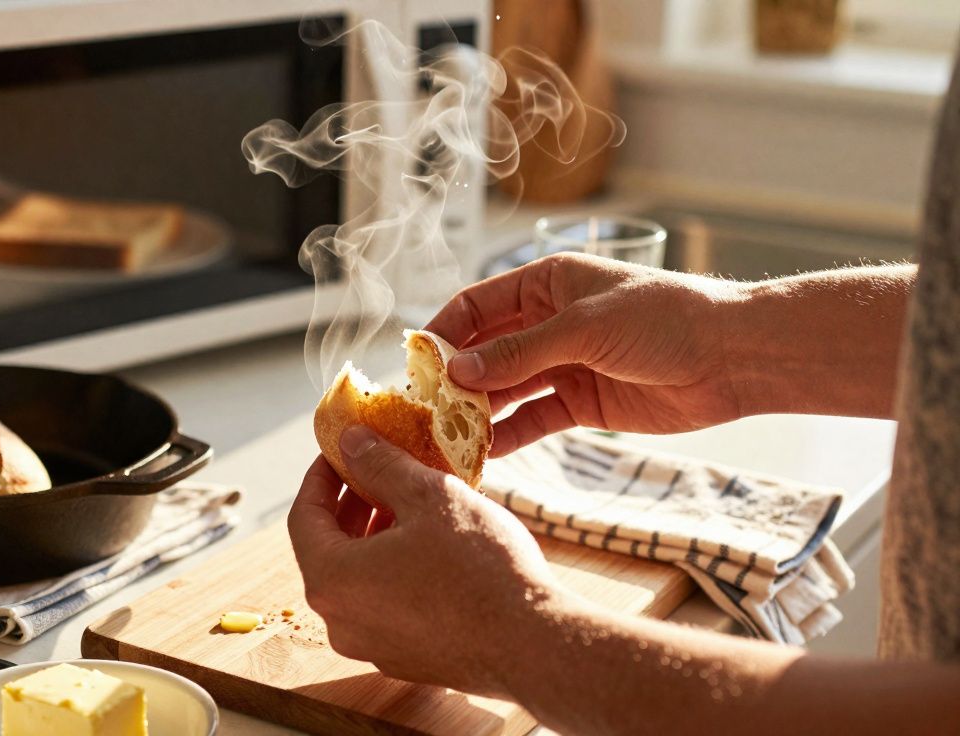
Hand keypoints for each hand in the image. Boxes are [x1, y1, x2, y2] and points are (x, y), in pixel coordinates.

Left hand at [288, 426, 564, 697]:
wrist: (534, 644)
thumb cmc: (480, 568)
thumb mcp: (429, 497)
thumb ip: (381, 465)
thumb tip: (351, 441)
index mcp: (332, 580)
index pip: (303, 516)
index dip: (320, 476)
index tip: (340, 451)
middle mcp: (340, 621)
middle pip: (328, 549)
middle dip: (350, 504)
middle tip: (377, 469)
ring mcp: (371, 646)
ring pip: (358, 578)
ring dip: (374, 536)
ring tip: (410, 501)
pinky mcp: (405, 659)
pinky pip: (384, 604)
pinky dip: (394, 569)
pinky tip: (431, 544)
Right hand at [426, 252, 746, 455]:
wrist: (734, 358)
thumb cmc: (665, 319)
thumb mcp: (585, 329)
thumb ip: (520, 353)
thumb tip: (457, 372)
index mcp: (547, 284)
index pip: (478, 305)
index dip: (444, 332)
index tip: (414, 364)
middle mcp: (548, 323)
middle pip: (485, 351)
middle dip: (454, 379)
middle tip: (423, 410)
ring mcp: (563, 365)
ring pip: (505, 389)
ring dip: (477, 412)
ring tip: (445, 437)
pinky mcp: (581, 404)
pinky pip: (533, 420)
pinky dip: (509, 436)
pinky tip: (483, 454)